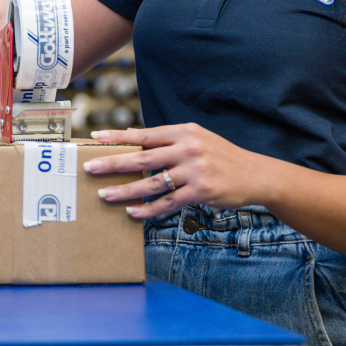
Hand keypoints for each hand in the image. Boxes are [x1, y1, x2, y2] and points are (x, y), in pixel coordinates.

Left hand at [84, 124, 270, 218]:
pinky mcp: (200, 192)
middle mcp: (188, 148)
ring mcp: (195, 170)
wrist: (255, 175)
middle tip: (90, 168)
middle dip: (113, 163)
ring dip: (125, 190)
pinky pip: (167, 202)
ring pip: (151, 182)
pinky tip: (133, 212)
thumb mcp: (198, 140)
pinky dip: (148, 209)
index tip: (95, 138)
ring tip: (105, 195)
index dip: (118, 137)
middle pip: (142, 158)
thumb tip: (136, 140)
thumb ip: (170, 141)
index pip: (144, 134)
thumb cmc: (221, 157)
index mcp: (184, 132)